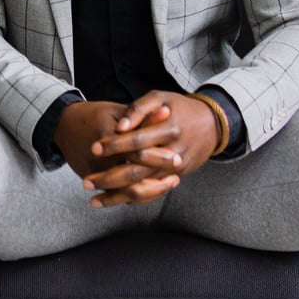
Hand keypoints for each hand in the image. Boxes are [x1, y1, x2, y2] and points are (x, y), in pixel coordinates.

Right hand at [53, 100, 179, 203]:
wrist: (64, 126)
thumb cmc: (94, 115)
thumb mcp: (116, 111)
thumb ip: (142, 116)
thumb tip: (167, 112)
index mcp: (107, 136)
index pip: (135, 151)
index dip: (157, 156)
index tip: (176, 158)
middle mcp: (99, 158)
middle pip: (131, 176)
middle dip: (157, 180)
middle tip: (176, 178)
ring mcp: (94, 172)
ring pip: (125, 191)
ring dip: (150, 191)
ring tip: (169, 184)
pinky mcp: (93, 180)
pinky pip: (118, 195)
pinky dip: (137, 195)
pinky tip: (154, 190)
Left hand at [83, 91, 220, 207]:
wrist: (211, 124)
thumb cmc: (179, 107)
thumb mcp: (160, 98)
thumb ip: (139, 109)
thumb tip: (121, 126)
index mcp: (169, 130)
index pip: (137, 141)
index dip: (114, 145)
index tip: (93, 149)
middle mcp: (173, 153)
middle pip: (138, 171)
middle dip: (110, 178)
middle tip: (86, 182)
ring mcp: (175, 170)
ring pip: (144, 189)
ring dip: (117, 196)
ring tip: (94, 199)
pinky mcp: (176, 178)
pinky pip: (152, 193)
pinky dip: (132, 199)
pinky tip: (114, 201)